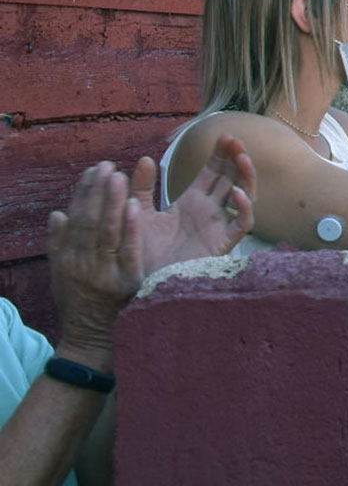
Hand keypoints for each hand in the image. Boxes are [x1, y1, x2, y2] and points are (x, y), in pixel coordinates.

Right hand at [46, 164, 142, 365]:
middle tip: (107, 166)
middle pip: (89, 221)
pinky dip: (131, 227)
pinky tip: (136, 205)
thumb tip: (57, 212)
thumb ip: (59, 244)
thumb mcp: (61, 273)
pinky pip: (129, 250)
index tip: (92, 170)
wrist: (91, 337)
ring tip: (119, 176)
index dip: (83, 193)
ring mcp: (104, 273)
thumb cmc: (78, 299)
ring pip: (107, 232)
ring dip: (112, 202)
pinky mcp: (127, 282)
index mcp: (67, 259)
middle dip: (97, 192)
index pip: (75, 219)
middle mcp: (82, 264)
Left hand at [129, 134, 254, 275]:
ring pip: (243, 195)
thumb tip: (144, 158)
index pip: (212, 172)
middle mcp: (209, 210)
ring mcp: (218, 226)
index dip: (220, 154)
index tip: (224, 135)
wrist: (143, 284)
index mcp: (192, 201)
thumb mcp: (138, 213)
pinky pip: (241, 224)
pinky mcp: (222, 243)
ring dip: (245, 176)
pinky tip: (238, 194)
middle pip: (230, 178)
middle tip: (234, 139)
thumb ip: (142, 188)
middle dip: (235, 158)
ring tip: (242, 158)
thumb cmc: (143, 252)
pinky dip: (244, 208)